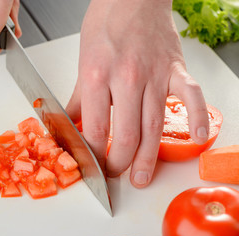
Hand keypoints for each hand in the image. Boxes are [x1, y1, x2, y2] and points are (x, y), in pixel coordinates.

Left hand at [66, 0, 208, 187]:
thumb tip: (71, 124)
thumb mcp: (82, 63)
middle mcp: (126, 78)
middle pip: (125, 135)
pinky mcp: (175, 68)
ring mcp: (154, 74)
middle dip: (119, 163)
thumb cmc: (105, 25)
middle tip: (116, 174)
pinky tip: (196, 137)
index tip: (95, 164)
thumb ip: (77, 99)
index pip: (95, 129)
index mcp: (97, 77)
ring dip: (148, 157)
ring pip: (153, 125)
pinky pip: (190, 95)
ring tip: (141, 177)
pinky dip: (196, 117)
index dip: (94, 154)